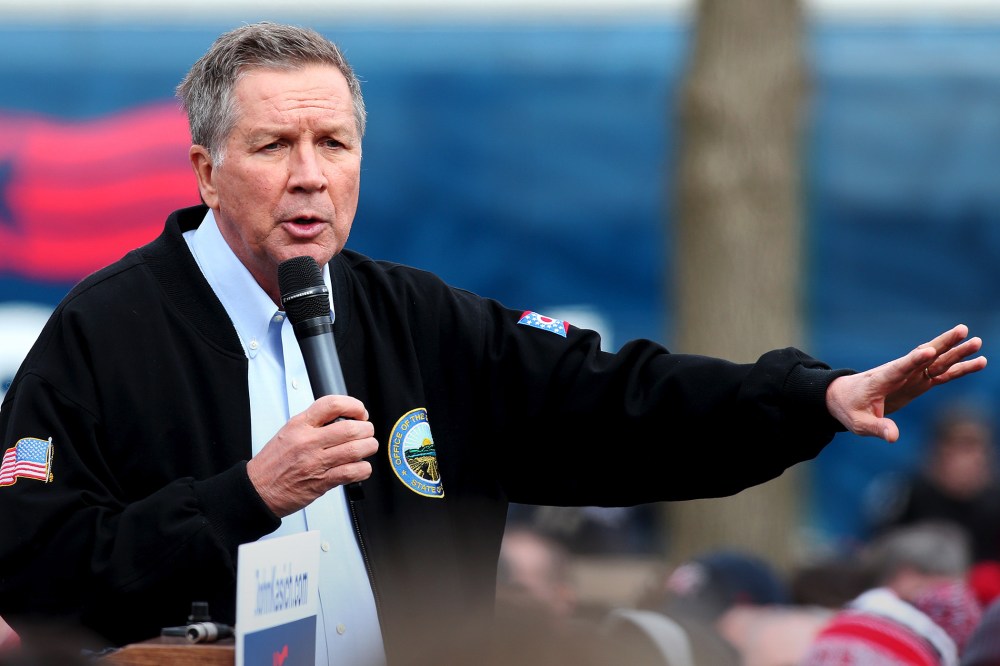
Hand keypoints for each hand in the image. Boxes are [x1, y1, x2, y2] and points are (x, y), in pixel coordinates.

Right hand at [246, 395, 377, 516]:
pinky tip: (360, 467)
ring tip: (367, 447)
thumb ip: (314, 423)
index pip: (332, 404)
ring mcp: (316, 462)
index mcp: (300, 425)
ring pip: (356, 450)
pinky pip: (352, 472)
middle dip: (367, 429)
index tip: (360, 412)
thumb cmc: (273, 462)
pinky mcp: (322, 482)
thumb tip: (344, 417)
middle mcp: (308, 442)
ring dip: (369, 447)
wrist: (258, 489)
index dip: (353, 405)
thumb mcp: (289, 432)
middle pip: (351, 428)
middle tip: (367, 432)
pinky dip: (363, 469)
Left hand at [825, 324, 986, 441]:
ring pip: (937, 362)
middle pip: (924, 356)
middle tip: (963, 330)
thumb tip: (894, 437)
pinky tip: (978, 362)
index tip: (928, 350)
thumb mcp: (858, 423)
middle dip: (943, 344)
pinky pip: (942, 374)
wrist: (844, 397)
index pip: (899, 368)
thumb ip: (877, 428)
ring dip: (956, 353)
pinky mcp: (918, 382)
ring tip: (977, 342)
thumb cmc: (849, 408)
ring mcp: (911, 376)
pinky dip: (959, 369)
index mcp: (882, 379)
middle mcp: (899, 373)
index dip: (913, 360)